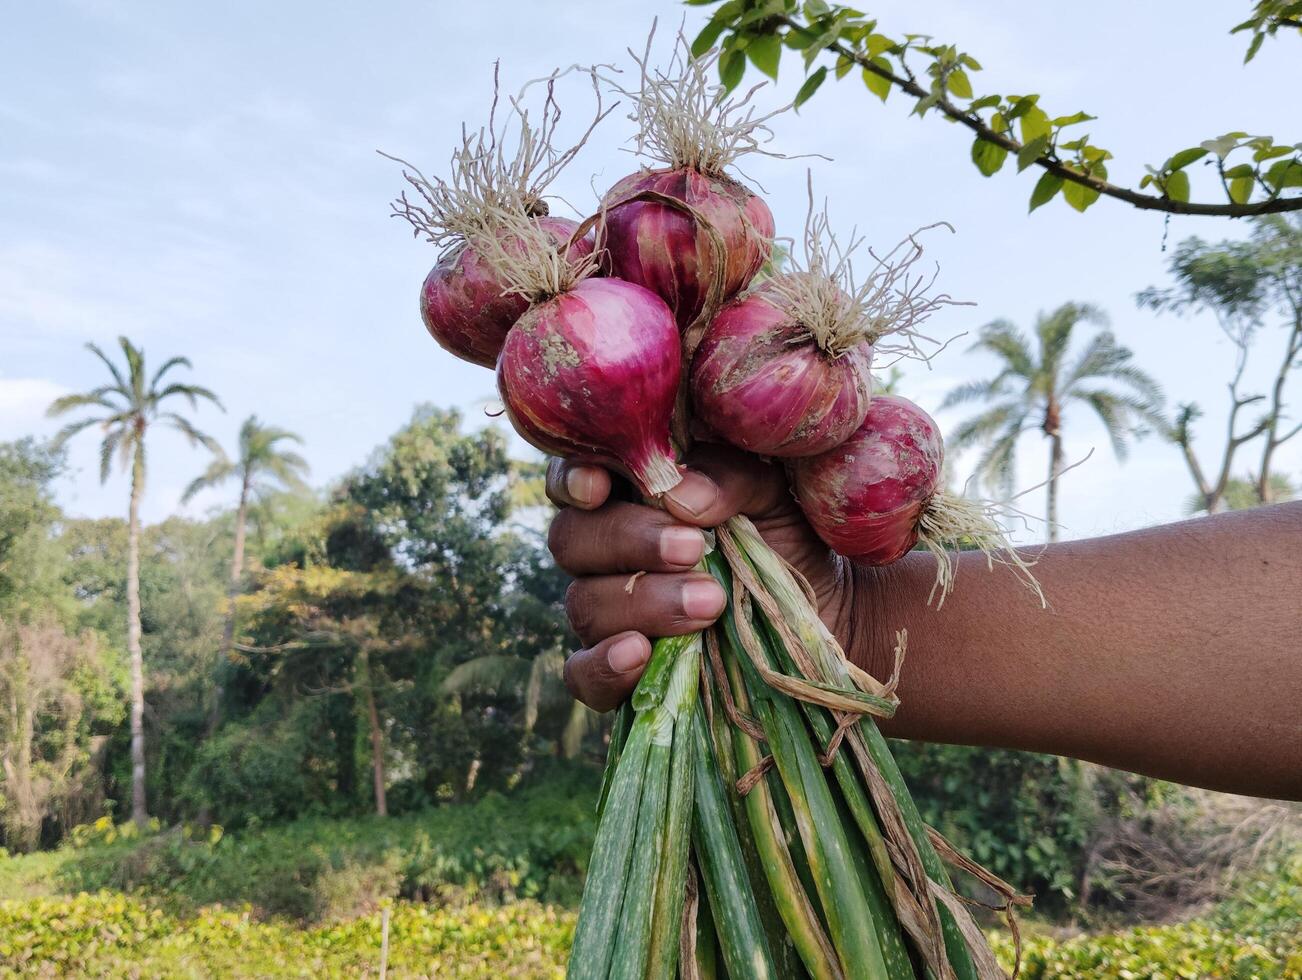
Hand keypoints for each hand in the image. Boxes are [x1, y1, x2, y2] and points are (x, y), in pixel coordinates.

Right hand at [546, 445, 857, 710]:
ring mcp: (608, 617)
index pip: (573, 479)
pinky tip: (640, 654)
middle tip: (693, 548)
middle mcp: (605, 556)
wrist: (819, 620)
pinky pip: (583, 675)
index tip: (602, 486)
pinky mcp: (619, 676)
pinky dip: (604, 666)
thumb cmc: (783, 543)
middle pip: (571, 539)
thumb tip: (680, 493)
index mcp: (629, 498)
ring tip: (711, 604)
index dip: (572, 479)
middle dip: (628, 541)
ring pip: (584, 603)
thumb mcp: (770, 496)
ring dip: (643, 602)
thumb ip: (728, 477)